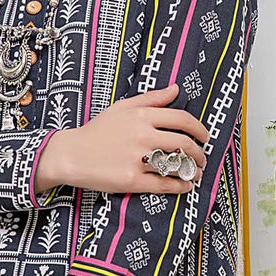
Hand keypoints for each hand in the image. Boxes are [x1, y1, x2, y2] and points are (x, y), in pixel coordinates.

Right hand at [46, 82, 209, 195]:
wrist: (71, 154)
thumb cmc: (96, 131)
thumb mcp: (122, 108)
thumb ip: (151, 98)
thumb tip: (176, 89)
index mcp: (142, 116)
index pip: (182, 120)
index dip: (199, 129)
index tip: (204, 136)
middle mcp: (142, 136)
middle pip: (184, 144)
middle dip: (199, 153)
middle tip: (202, 158)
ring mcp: (137, 159)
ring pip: (176, 164)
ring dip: (193, 170)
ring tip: (196, 173)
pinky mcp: (132, 180)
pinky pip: (164, 184)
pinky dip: (180, 186)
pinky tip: (185, 186)